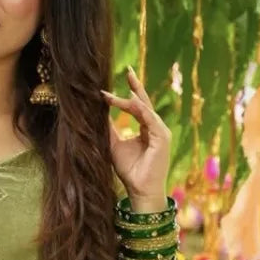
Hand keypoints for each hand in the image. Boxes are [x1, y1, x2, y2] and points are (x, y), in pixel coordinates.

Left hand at [102, 66, 171, 208]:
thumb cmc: (130, 171)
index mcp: (147, 129)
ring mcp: (161, 132)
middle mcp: (155, 128)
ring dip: (133, 98)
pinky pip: (151, 119)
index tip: (106, 91)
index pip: (136, 107)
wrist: (140, 190)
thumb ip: (109, 129)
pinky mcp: (163, 138)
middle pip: (144, 102)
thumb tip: (97, 113)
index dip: (123, 97)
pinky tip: (131, 100)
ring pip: (146, 109)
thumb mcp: (114, 145)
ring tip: (122, 87)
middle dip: (136, 85)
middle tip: (128, 69)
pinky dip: (141, 109)